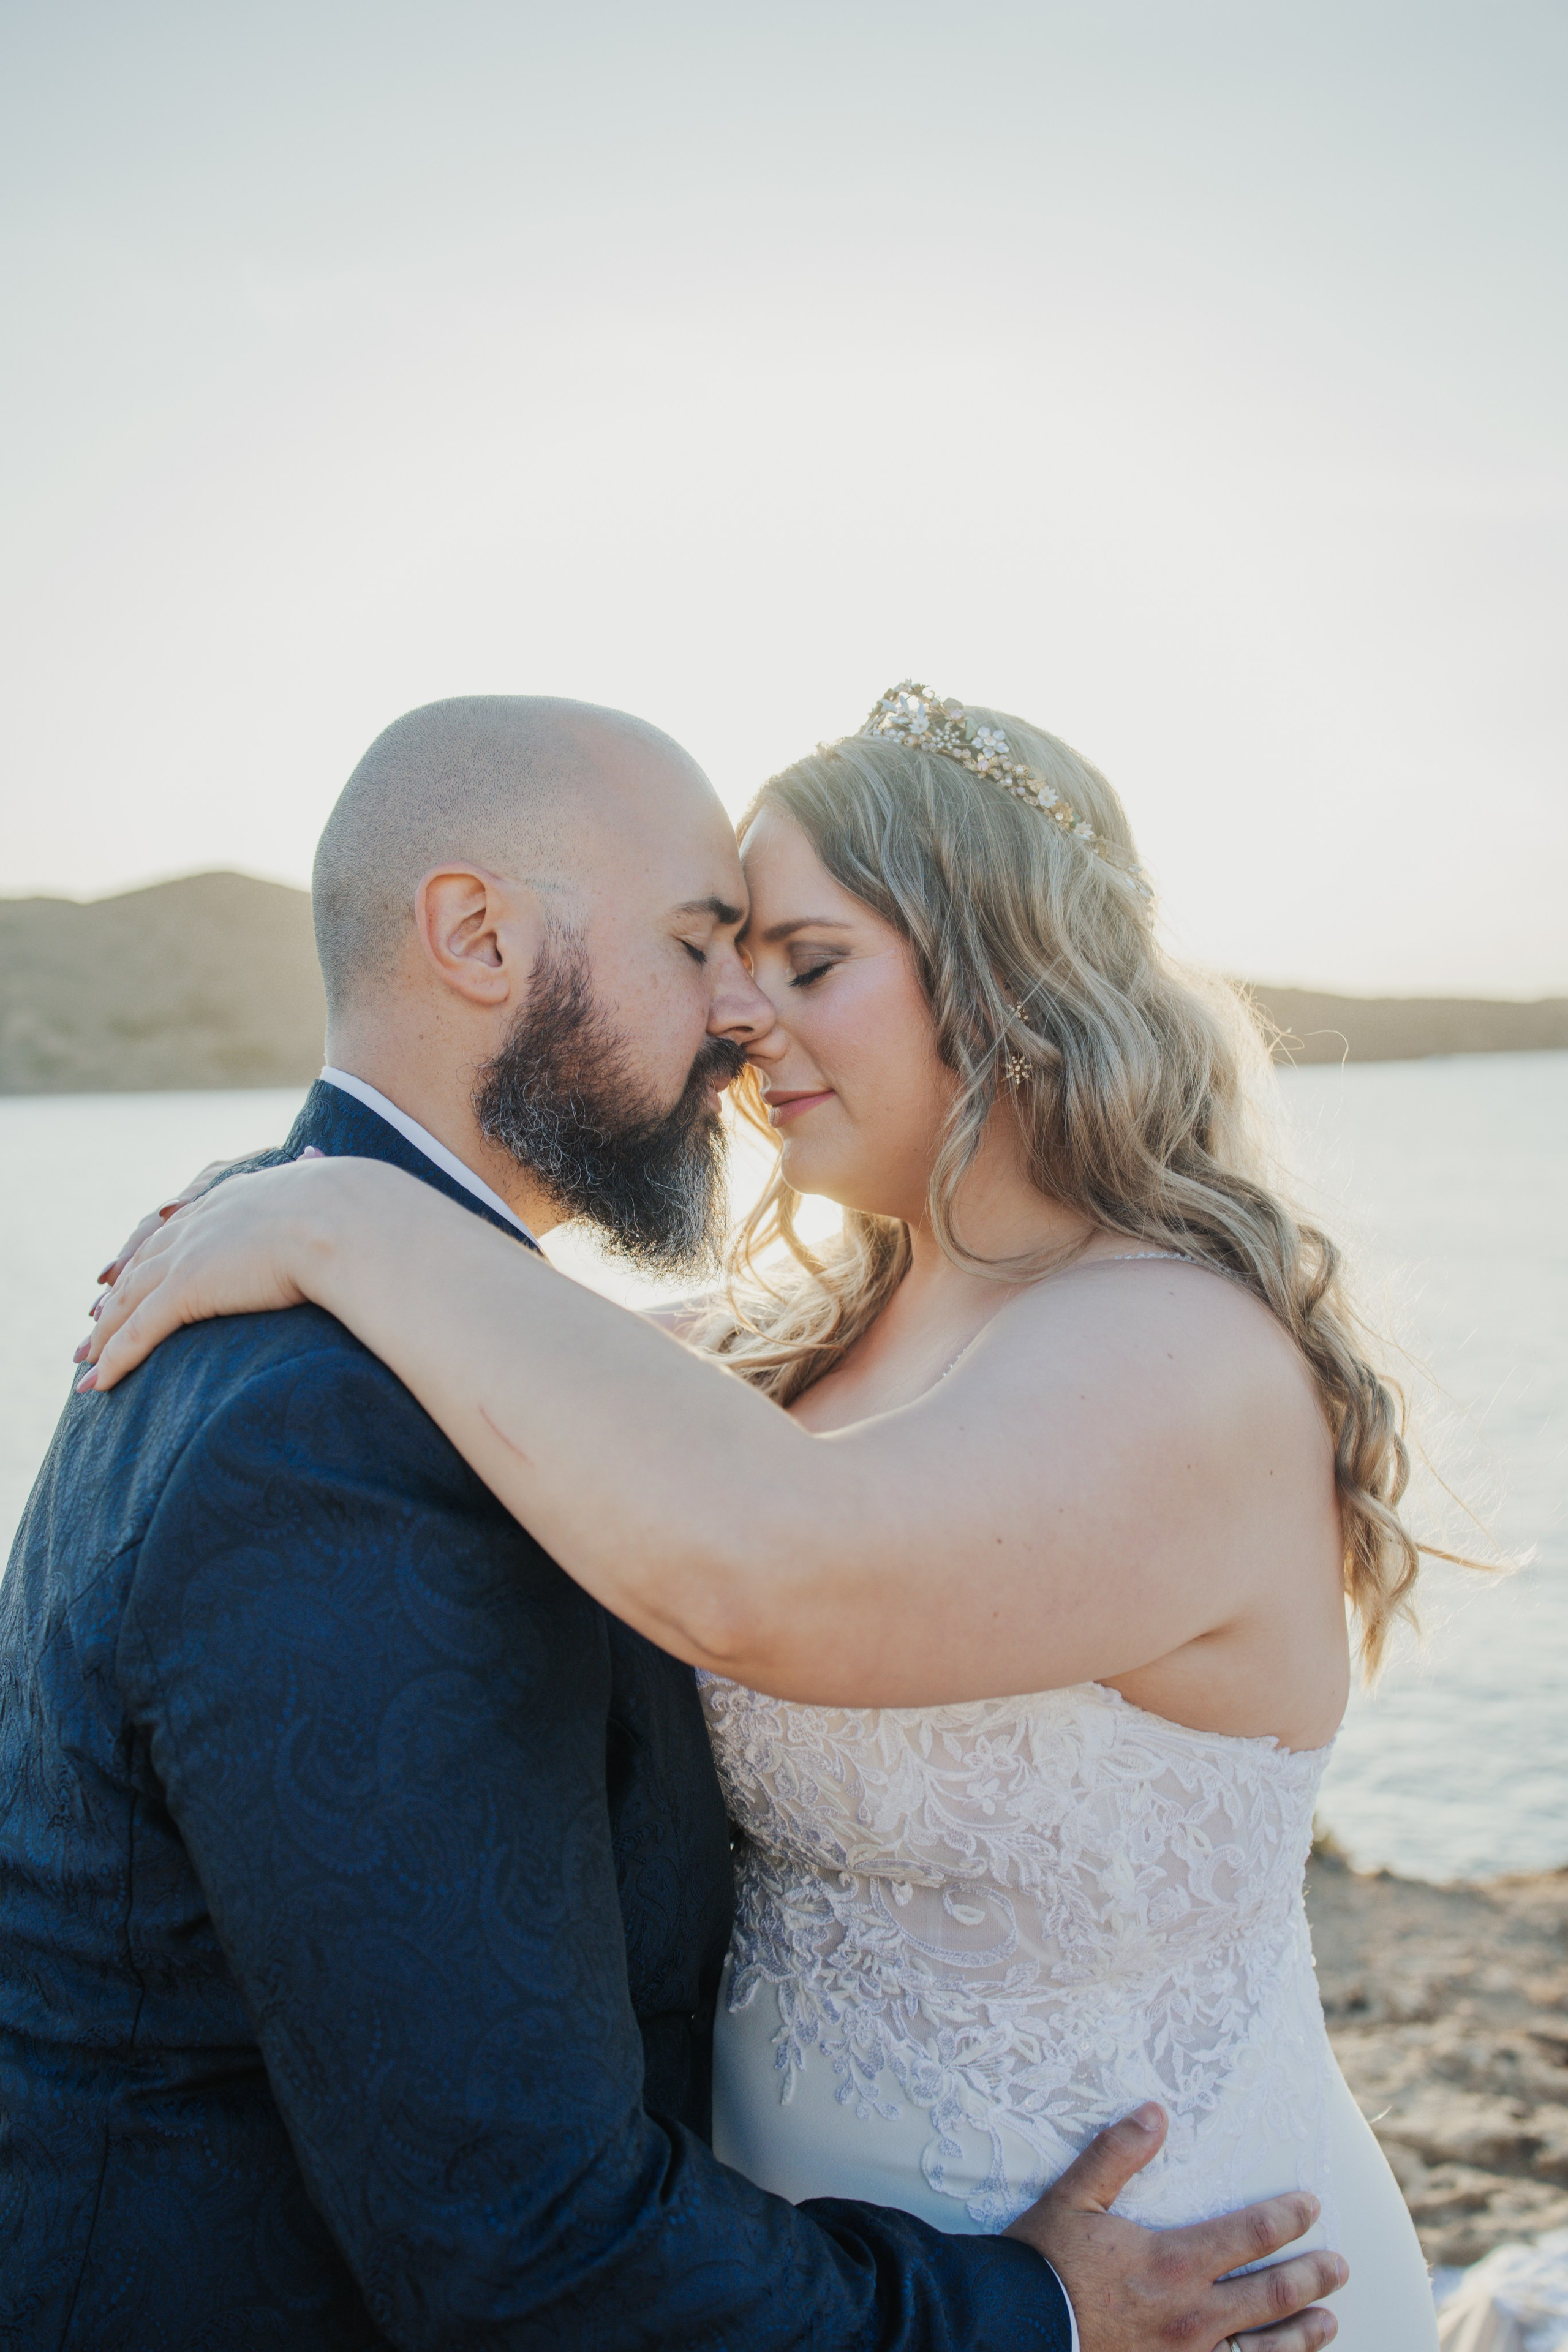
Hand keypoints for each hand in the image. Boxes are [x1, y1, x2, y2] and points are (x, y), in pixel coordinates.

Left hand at [78, 1156, 348, 1392]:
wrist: (349, 1218)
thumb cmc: (359, 1214)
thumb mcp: (333, 1197)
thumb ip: (324, 1197)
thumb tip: (340, 1178)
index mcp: (234, 1197)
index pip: (179, 1230)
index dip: (152, 1257)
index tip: (133, 1278)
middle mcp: (201, 1221)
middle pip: (141, 1265)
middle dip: (114, 1299)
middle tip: (92, 1327)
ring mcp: (190, 1254)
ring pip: (128, 1301)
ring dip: (102, 1336)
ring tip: (84, 1363)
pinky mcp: (187, 1288)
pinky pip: (138, 1331)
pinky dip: (114, 1359)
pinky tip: (98, 1383)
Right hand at [1006, 2104, 1344, 2351]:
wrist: (1014, 2329)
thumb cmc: (1044, 2263)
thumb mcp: (1073, 2198)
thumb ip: (1117, 2154)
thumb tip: (1156, 2113)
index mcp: (1173, 2263)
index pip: (1249, 2235)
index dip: (1286, 2219)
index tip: (1311, 2206)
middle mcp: (1192, 2315)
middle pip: (1270, 2295)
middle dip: (1311, 2278)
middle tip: (1340, 2267)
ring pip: (1262, 2350)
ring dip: (1300, 2334)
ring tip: (1328, 2323)